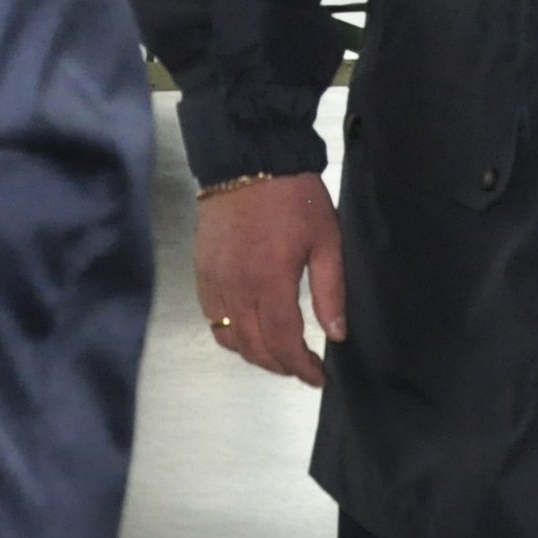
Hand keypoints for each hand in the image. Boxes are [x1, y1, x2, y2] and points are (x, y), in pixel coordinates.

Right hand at [195, 172, 347, 388]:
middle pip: (254, 348)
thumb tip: (336, 334)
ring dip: (254, 354)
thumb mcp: (326, 240)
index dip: (301, 368)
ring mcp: (214, 282)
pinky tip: (249, 329)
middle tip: (302, 368)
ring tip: (278, 354)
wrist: (248, 160)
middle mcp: (236, 289)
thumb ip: (330, 291)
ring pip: (228, 338)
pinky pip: (211, 318)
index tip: (318, 377)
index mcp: (271, 281)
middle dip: (280, 366)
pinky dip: (230, 333)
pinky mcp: (201, 272)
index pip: (284, 342)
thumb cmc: (294, 197)